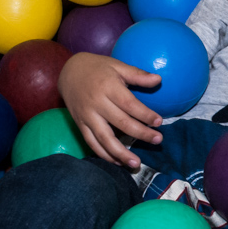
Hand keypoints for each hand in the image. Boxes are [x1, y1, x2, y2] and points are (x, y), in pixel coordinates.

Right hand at [58, 52, 162, 167]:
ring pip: (104, 138)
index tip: (159, 122)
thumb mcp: (117, 65)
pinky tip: (118, 162)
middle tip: (158, 140)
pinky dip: (104, 155)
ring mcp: (87, 116)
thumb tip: (159, 79)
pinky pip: (92, 143)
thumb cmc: (97, 68)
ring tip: (136, 163)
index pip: (129, 104)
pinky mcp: (80, 125)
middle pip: (120, 122)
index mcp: (108, 87)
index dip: (145, 114)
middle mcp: (96, 103)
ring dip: (121, 153)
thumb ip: (137, 74)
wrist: (68, 71)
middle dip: (140, 133)